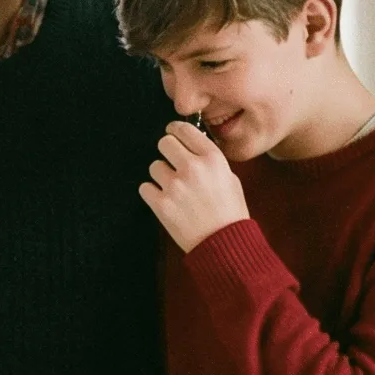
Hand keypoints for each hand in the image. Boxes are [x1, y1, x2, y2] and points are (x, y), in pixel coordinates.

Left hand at [139, 120, 250, 252]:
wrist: (224, 243)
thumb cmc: (229, 212)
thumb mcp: (230, 179)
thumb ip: (210, 161)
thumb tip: (190, 147)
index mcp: (213, 159)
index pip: (185, 130)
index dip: (176, 130)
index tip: (173, 133)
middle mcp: (193, 168)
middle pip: (164, 143)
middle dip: (167, 151)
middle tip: (172, 162)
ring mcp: (175, 186)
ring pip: (154, 166)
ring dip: (161, 176)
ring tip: (175, 190)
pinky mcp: (160, 204)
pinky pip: (145, 188)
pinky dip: (152, 194)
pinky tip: (166, 201)